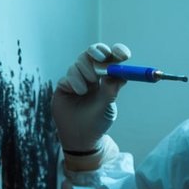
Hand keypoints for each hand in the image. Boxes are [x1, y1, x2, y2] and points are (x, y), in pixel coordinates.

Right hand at [51, 42, 130, 169]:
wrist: (80, 137)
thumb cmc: (97, 122)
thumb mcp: (107, 106)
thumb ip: (110, 90)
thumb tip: (119, 74)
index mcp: (108, 77)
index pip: (113, 58)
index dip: (118, 52)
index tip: (123, 55)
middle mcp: (93, 74)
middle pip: (94, 52)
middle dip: (98, 51)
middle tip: (102, 57)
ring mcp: (78, 78)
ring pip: (80, 62)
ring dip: (86, 71)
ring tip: (87, 89)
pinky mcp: (64, 84)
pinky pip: (69, 74)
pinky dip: (75, 81)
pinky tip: (79, 93)